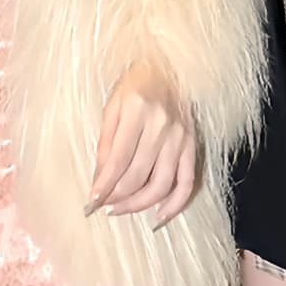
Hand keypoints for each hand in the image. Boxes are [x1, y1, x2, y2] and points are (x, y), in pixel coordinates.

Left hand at [86, 61, 196, 227]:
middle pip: (139, 175)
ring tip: (122, 210)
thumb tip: (99, 179)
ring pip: (162, 184)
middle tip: (104, 206)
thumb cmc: (134, 86)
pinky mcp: (192, 145)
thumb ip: (106, 143)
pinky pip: (187, 182)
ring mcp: (180, 137)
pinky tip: (158, 216)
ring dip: (140, 204)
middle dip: (118, 197)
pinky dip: (175, 204)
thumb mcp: (112, 107)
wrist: (167, 68)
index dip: (105, 185)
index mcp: (137, 111)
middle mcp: (162, 126)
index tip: (92, 202)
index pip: (119, 159)